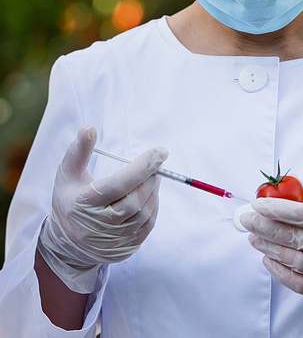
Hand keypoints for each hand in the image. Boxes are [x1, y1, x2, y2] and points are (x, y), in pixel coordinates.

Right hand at [37, 125, 167, 292]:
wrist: (66, 242)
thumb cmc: (69, 198)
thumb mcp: (68, 173)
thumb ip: (79, 150)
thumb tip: (89, 127)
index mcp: (83, 204)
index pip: (118, 185)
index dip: (142, 167)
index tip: (160, 152)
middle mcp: (97, 227)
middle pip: (134, 201)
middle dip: (150, 178)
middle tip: (157, 162)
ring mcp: (111, 242)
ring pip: (143, 214)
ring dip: (153, 191)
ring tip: (154, 176)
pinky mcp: (123, 250)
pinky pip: (147, 226)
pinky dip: (153, 207)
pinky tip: (150, 195)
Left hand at [239, 185, 302, 321]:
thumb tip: (290, 183)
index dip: (279, 209)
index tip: (259, 203)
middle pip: (296, 237)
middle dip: (267, 226)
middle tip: (248, 218)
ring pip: (294, 260)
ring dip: (269, 247)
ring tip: (253, 235)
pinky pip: (298, 283)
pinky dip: (279, 271)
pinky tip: (267, 258)